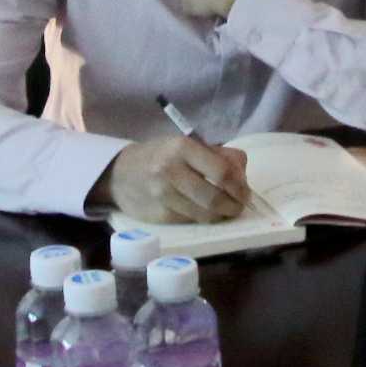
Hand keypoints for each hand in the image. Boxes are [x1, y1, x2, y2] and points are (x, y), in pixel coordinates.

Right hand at [101, 133, 252, 223]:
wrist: (120, 174)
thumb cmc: (161, 156)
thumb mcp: (188, 145)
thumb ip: (220, 155)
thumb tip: (242, 177)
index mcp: (182, 148)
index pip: (222, 172)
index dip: (240, 186)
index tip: (245, 192)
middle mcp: (170, 171)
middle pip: (214, 198)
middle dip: (233, 206)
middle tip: (239, 206)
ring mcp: (163, 196)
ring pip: (204, 215)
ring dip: (221, 215)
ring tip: (225, 210)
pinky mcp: (159, 216)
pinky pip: (191, 221)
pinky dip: (202, 218)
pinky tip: (204, 212)